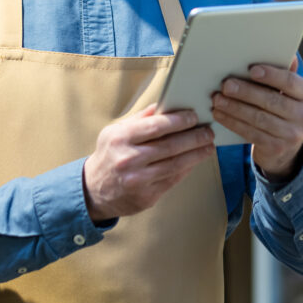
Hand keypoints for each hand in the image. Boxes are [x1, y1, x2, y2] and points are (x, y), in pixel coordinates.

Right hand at [82, 103, 214, 222]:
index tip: (194, 116)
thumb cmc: (109, 155)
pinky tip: (195, 160)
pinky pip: (172, 180)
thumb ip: (140, 118)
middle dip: (194, 138)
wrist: (93, 190)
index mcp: (121, 139)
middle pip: (170, 146)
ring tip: (209, 146)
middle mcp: (128, 160)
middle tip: (209, 132)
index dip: (179, 120)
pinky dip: (187, 169)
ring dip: (196, 154)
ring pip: (175, 165)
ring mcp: (138, 181)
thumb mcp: (115, 132)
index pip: (156, 126)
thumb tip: (166, 104)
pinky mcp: (146, 197)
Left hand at [212, 57, 302, 180]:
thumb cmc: (282, 108)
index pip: (290, 82)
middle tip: (226, 85)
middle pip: (272, 101)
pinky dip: (233, 123)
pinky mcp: (276, 148)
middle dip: (246, 92)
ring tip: (217, 99)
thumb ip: (283, 73)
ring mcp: (292, 134)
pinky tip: (220, 115)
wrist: (286, 146)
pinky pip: (251, 133)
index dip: (271, 75)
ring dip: (234, 108)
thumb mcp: (288, 92)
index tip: (252, 70)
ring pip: (259, 118)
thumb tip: (286, 52)